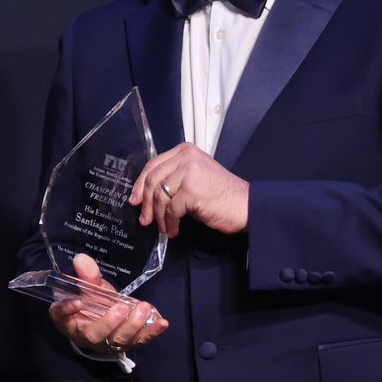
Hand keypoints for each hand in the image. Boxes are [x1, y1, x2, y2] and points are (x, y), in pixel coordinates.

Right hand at [50, 253, 168, 357]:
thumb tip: (82, 258)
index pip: (62, 317)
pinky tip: (162, 323)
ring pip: (118, 340)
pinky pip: (139, 341)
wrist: (102, 322)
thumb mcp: (87, 290)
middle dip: (109, 322)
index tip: (78, 301)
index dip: (67, 310)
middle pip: (95, 335)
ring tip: (143, 308)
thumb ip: (87, 276)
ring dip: (133, 325)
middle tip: (122, 307)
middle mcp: (86, 336)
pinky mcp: (127, 344)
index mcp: (69, 320)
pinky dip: (151, 332)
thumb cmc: (90, 306)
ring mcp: (108, 343)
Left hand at [131, 142, 249, 237]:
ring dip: (159, 216)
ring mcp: (189, 173)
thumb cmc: (221, 194)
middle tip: (145, 219)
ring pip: (160, 197)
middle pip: (153, 181)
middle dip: (145, 204)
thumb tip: (144, 194)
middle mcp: (186, 158)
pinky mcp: (192, 190)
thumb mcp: (194, 177)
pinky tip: (174, 230)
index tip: (135, 200)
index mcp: (185, 151)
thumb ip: (172, 177)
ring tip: (163, 227)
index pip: (153, 166)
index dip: (140, 185)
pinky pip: (172, 210)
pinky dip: (170, 223)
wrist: (246, 205)